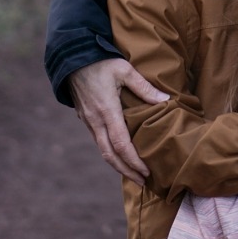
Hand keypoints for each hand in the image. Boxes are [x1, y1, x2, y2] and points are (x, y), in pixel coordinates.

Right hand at [69, 58, 168, 182]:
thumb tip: (166, 99)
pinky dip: (110, 153)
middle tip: (143, 182)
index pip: (121, 144)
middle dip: (126, 171)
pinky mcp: (85, 118)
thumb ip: (144, 87)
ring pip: (102, 150)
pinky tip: (120, 155)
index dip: (134, 161)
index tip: (147, 172)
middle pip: (110, 155)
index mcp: (107, 110)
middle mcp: (95, 120)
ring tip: (134, 174)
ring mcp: (88, 120)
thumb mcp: (124, 69)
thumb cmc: (100, 60)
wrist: (71, 56)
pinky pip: (98, 141)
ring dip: (118, 165)